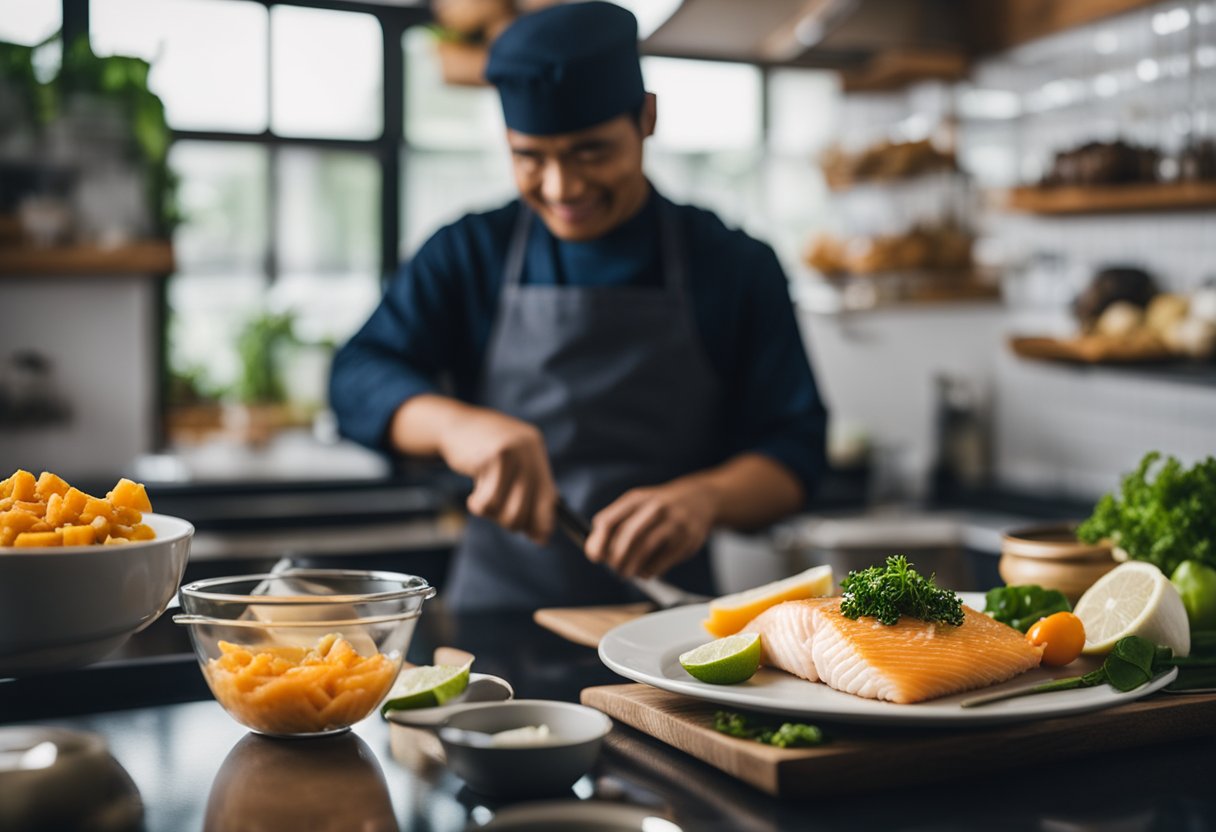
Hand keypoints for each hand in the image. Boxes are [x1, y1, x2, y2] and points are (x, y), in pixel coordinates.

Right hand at [437, 406, 555, 543]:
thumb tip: (541, 537)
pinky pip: (488, 501)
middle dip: (511, 522)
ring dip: (491, 513)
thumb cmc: (480, 452)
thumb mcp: (509, 467)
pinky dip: (478, 504)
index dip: (544, 523)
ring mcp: (511, 451)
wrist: (451, 424)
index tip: (538, 539)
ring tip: (481, 500)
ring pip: (508, 510)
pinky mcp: (491, 457)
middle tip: (496, 514)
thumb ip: (526, 494)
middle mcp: (528, 449)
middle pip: (528, 509)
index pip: (549, 498)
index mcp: (536, 450)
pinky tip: (473, 494)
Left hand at [585, 479, 718, 579]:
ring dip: (632, 567)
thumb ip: (615, 522)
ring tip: (627, 573)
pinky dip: (650, 570)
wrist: (701, 499)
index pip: (609, 520)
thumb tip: (594, 550)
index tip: (594, 556)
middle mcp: (655, 507)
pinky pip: (664, 559)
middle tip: (614, 569)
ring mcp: (673, 522)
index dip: (598, 542)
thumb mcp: (638, 504)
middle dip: (616, 558)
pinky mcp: (687, 539)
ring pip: (646, 548)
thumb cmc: (659, 507)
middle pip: (628, 535)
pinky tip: (646, 572)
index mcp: (636, 499)